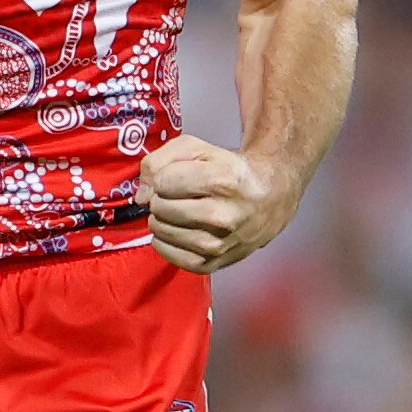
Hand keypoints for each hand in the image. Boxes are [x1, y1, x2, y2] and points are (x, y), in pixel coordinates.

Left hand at [143, 134, 294, 274]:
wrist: (271, 196)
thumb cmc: (228, 169)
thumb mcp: (196, 149)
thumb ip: (158, 161)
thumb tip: (140, 196)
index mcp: (223, 180)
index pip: (163, 182)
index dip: (161, 178)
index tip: (174, 178)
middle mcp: (225, 215)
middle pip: (161, 208)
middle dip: (160, 199)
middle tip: (177, 196)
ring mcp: (222, 243)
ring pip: (163, 232)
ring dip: (161, 220)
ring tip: (178, 212)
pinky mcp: (217, 263)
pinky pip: (173, 257)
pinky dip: (165, 243)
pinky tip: (177, 231)